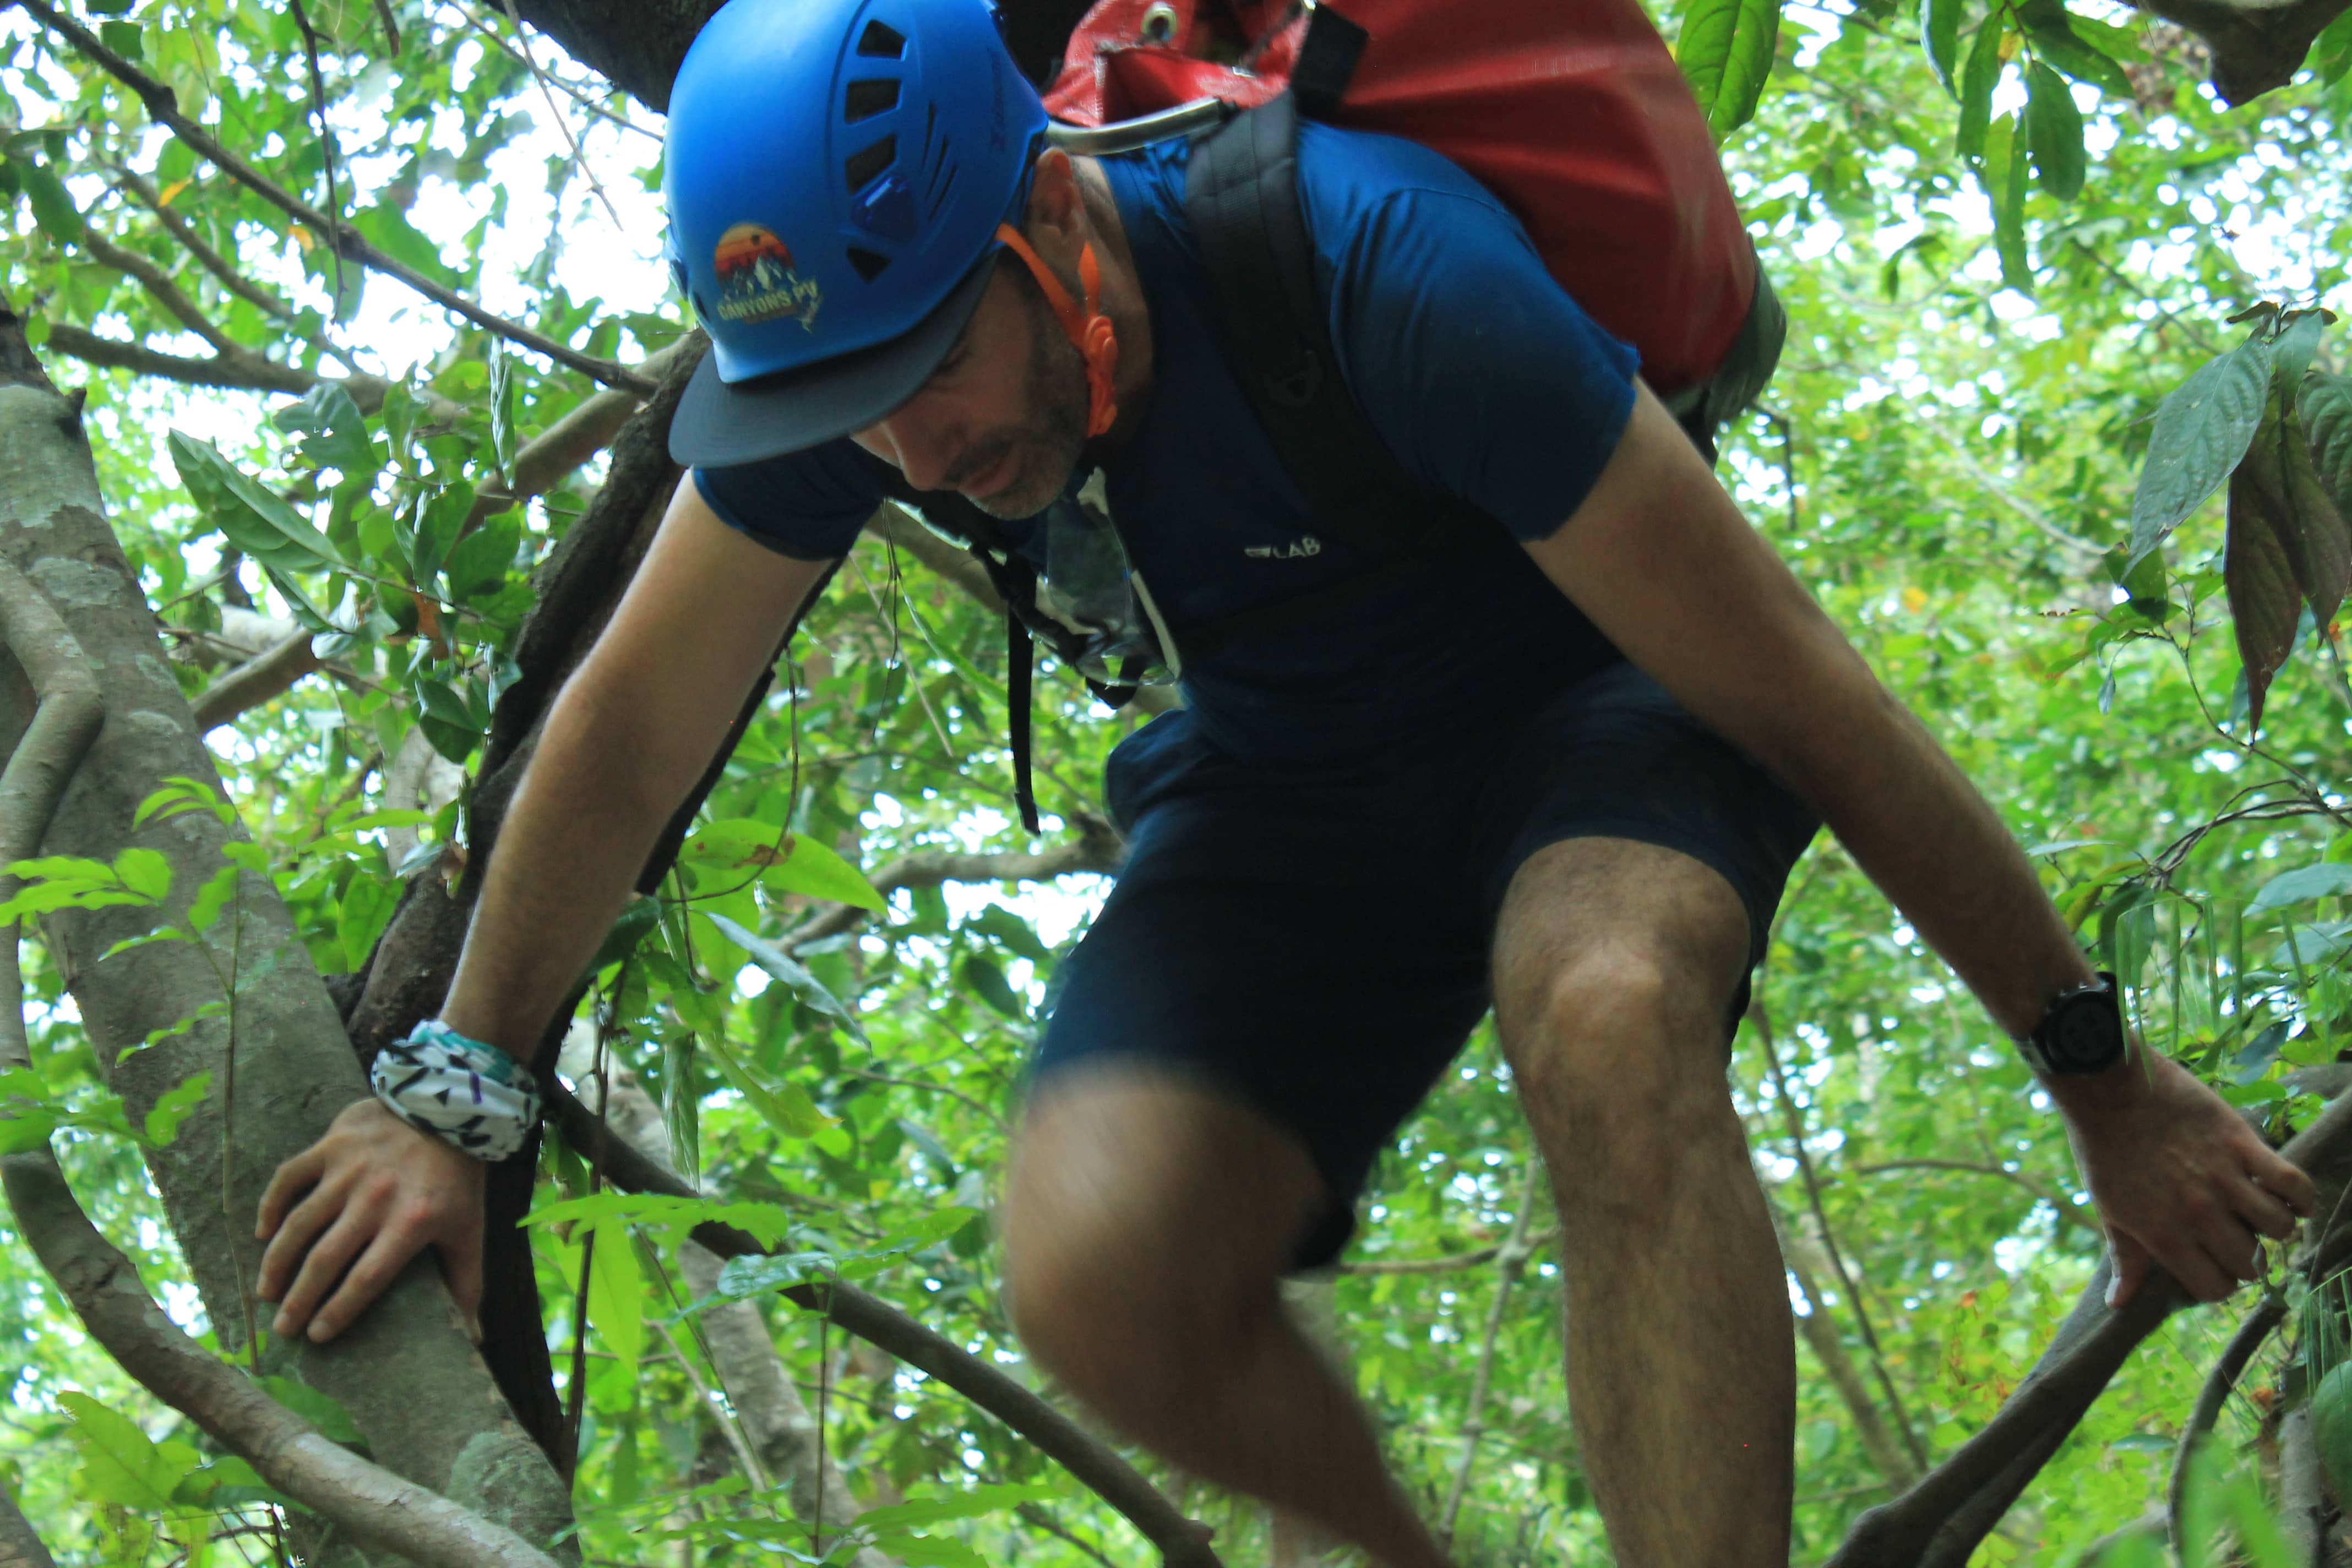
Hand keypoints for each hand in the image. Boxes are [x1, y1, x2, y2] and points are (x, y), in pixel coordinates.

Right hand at [256, 1098, 486, 1343]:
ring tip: (267, 1293)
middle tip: (282, 1328)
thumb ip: (467, 1282)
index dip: (339, 1310)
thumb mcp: (470, 1229)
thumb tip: (473, 1338)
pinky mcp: (333, 1145)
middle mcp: (376, 1198)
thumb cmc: (459, 1177)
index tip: (318, 1336)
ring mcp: (350, 1170)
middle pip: (326, 1259)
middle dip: (299, 1299)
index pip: (367, 1278)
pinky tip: (262, 1234)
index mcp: (412, 1222)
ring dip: (278, 1262)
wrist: (450, 1105)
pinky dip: (271, 1206)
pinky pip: (290, 1178)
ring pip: (300, 1224)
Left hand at [2052, 1046, 2315, 1306]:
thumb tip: (2119, 1304)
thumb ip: (2126, 1258)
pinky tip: (2289, 1197)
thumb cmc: (2104, 1151)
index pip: (2215, 1288)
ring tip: (2258, 1213)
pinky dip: (2300, 1195)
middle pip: (2249, 1264)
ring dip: (2274, 1226)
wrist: (2107, 1090)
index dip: (2217, 1282)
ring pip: (2278, 1228)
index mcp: (2165, 1235)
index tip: (2212, 1265)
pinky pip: (2292, 1182)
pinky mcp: (2241, 1144)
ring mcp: (2223, 1178)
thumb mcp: (2108, 1209)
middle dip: (2245, 1258)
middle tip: (2235, 1238)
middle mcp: (2199, 1213)